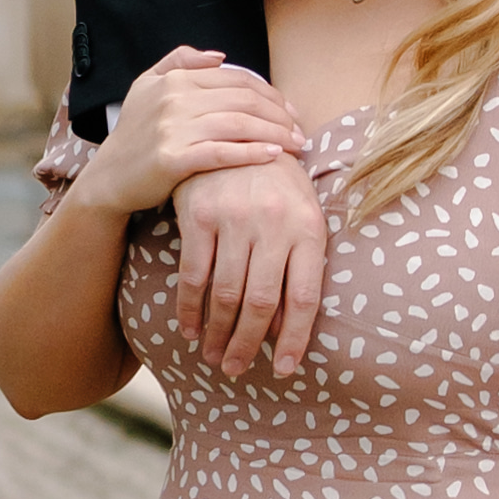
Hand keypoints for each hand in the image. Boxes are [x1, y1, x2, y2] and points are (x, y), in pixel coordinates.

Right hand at [86, 47, 301, 225]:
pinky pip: (222, 153)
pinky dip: (252, 153)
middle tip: (300, 130)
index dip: (270, 93)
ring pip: (239, 125)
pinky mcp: (173, 159)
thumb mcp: (146, 86)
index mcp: (175, 80)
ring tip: (295, 145)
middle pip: (244, 100)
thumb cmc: (134, 134)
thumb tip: (220, 56)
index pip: (237, 79)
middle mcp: (174, 100)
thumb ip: (179, 62)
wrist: (109, 179)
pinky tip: (273, 156)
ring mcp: (173, 129)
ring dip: (275, 134)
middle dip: (279, 114)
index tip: (289, 110)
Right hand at [168, 149, 331, 377]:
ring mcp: (236, 218)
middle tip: (235, 368)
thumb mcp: (302, 215)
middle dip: (248, 344)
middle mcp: (275, 224)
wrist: (239, 129)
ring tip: (213, 356)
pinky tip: (190, 328)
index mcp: (309, 228)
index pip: (305, 298)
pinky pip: (194, 275)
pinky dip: (190, 308)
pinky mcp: (200, 215)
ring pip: (227, 294)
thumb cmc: (276, 182)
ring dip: (218, 333)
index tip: (282, 369)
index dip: (294, 339)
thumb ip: (297, 267)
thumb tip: (284, 329)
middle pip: (263, 303)